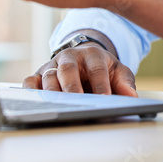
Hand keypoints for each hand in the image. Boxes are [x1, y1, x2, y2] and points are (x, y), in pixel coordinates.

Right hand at [21, 45, 137, 96]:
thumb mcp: (118, 71)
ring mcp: (53, 65)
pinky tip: (37, 101)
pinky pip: (31, 81)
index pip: (96, 68)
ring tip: (58, 106)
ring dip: (53, 92)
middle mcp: (70, 57)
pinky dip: (31, 90)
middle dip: (72, 87)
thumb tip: (131, 97)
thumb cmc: (102, 68)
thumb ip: (125, 83)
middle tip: (78, 102)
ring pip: (49, 75)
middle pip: (68, 69)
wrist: (85, 57)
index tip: (104, 98)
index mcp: (92, 54)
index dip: (100, 83)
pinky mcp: (39, 74)